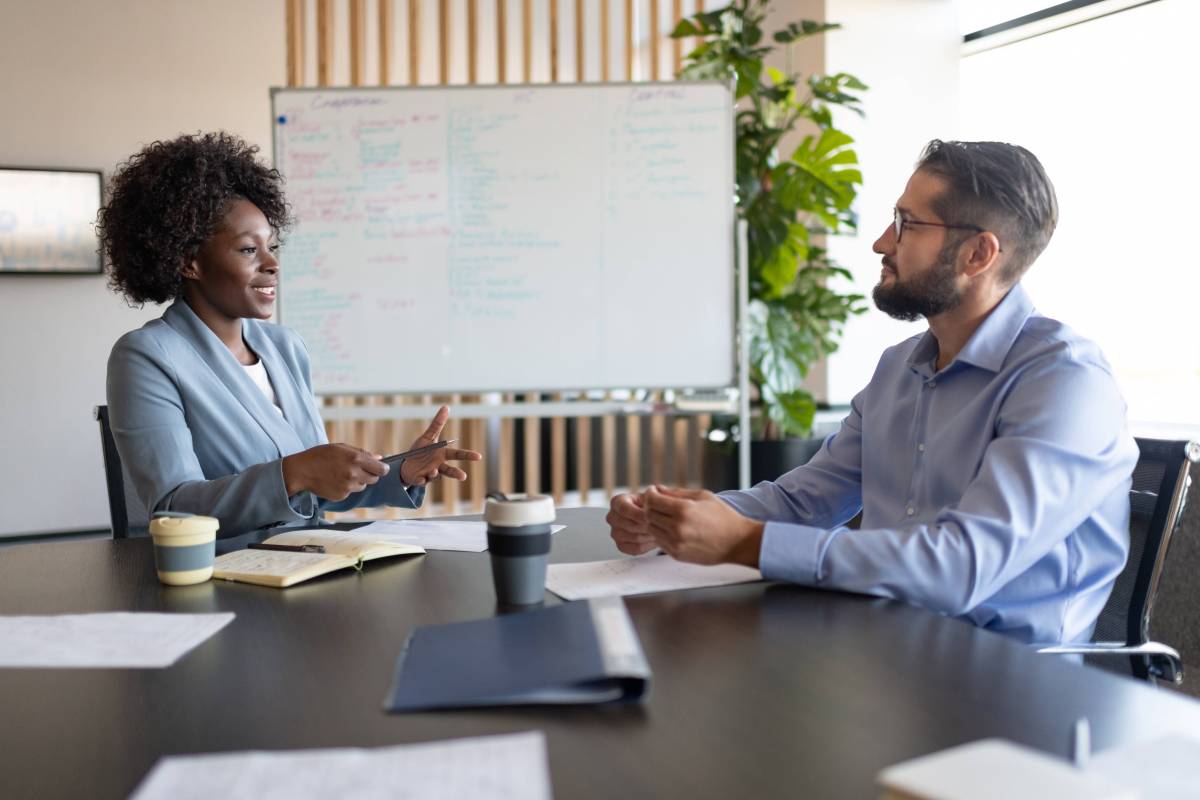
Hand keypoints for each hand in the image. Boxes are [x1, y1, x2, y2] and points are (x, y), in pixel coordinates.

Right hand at [282, 443, 389, 500]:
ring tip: (342, 474)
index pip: (380, 469)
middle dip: (370, 474)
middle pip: (374, 479)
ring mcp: (348, 486)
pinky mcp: (341, 496)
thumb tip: (379, 458)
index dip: (383, 469)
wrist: (301, 471)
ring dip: (358, 481)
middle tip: (359, 469)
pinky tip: (335, 481)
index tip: (382, 468)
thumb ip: (362, 453)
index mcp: (356, 459)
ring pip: (362, 486)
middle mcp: (354, 474)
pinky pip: (351, 492)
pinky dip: (347, 487)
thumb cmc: (320, 455)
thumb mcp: (340, 447)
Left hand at [398, 406, 482, 485]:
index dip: (468, 455)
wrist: (406, 465)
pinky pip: (422, 481)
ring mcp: (430, 474)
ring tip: (434, 472)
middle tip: (464, 476)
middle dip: (456, 473)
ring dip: (435, 475)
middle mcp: (439, 465)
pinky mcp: (420, 480)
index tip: (479, 456)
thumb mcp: (427, 436)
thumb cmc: (420, 451)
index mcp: (442, 454)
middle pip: (449, 470)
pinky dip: (422, 480)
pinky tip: (421, 479)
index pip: (457, 454)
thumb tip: (446, 407)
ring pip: (436, 477)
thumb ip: (437, 424)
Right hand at [607, 492, 655, 554]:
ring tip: (659, 530)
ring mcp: (615, 533)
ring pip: (635, 538)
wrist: (650, 516)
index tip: (651, 517)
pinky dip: (647, 545)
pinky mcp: (620, 546)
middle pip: (630, 525)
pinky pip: (635, 549)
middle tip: (660, 525)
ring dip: (650, 535)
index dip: (639, 515)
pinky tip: (653, 539)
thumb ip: (649, 502)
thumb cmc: (649, 505)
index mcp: (616, 502)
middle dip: (648, 526)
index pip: (624, 509)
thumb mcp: (650, 498)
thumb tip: (650, 511)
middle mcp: (612, 517)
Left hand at [642, 485, 763, 566]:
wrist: (737, 542)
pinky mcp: (677, 555)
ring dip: (654, 521)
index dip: (650, 494)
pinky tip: (671, 528)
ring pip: (651, 529)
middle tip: (657, 502)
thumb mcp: (703, 496)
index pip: (653, 501)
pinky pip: (659, 542)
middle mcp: (677, 528)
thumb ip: (677, 492)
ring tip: (664, 515)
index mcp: (683, 510)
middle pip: (648, 515)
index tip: (653, 492)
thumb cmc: (722, 516)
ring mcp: (676, 543)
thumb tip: (658, 490)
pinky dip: (661, 533)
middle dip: (650, 506)